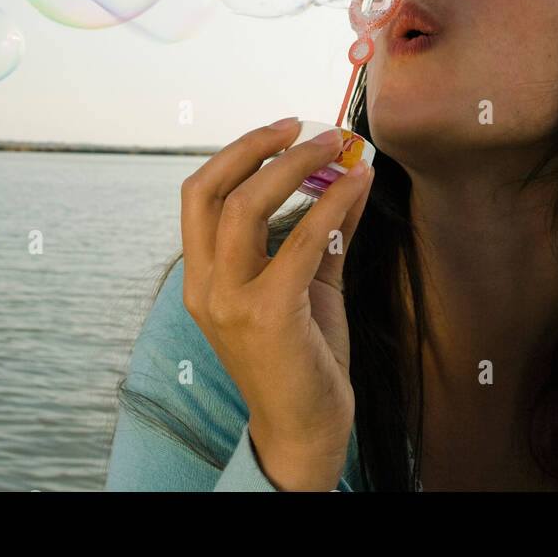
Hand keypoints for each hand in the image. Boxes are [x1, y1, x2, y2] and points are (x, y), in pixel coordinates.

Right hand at [180, 119, 374, 489]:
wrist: (306, 429)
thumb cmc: (305, 355)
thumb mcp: (310, 283)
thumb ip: (321, 231)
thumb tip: (347, 177)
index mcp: (202, 276)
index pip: (199, 194)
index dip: (238, 152)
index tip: (283, 129)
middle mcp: (203, 286)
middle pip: (209, 189)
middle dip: (258, 147)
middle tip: (306, 127)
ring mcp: (229, 302)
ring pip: (244, 206)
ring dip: (295, 165)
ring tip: (338, 147)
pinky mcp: (267, 316)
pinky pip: (298, 241)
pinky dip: (331, 204)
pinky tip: (357, 186)